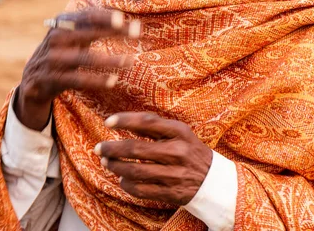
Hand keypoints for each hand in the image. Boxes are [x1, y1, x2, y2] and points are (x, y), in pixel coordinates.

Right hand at [16, 10, 139, 130]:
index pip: (88, 15)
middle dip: (115, 32)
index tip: (124, 18)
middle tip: (137, 33)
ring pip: (85, 58)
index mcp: (63, 22)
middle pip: (89, 32)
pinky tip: (113, 81)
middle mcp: (56, 37)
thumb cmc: (62, 52)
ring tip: (130, 61)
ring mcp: (53, 58)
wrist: (33, 79)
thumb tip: (124, 19)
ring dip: (109, 60)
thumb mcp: (73, 35)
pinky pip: (78, 79)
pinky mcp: (52, 78)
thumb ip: (94, 26)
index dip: (106, 16)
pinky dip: (97, 80)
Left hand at [95, 112, 212, 205]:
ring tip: (106, 161)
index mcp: (180, 132)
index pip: (147, 122)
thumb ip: (156, 126)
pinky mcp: (172, 193)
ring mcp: (175, 174)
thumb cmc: (189, 150)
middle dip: (113, 148)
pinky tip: (121, 180)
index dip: (125, 120)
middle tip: (99, 147)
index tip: (108, 122)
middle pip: (137, 149)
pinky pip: (142, 190)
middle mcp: (178, 152)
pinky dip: (127, 185)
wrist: (214, 180)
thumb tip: (124, 120)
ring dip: (116, 166)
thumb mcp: (180, 132)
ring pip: (136, 171)